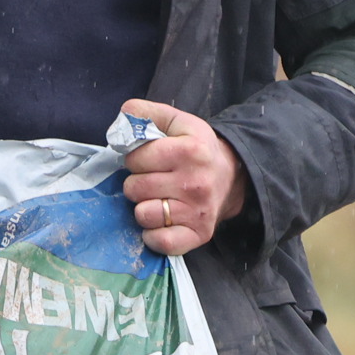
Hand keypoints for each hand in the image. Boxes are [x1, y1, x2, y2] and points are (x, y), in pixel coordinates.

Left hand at [119, 100, 239, 255]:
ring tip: (156, 199)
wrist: (231, 176)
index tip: (147, 160)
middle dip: (136, 183)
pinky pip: (161, 242)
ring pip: (143, 214)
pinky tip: (160, 222)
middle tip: (152, 180)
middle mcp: (195, 182)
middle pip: (135, 188)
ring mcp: (197, 211)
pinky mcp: (199, 234)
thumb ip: (146, 113)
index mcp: (189, 151)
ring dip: (143, 208)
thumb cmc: (196, 148)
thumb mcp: (177, 122)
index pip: (136, 159)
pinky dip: (154, 235)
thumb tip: (124, 116)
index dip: (135, 159)